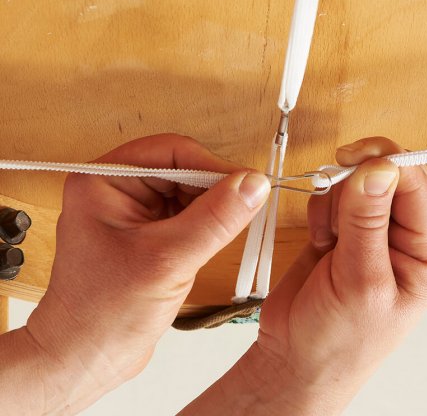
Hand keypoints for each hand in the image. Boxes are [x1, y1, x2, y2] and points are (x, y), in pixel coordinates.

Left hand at [25, 134, 269, 412]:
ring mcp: (135, 209)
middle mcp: (119, 187)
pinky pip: (189, 213)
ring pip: (190, 191)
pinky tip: (210, 246)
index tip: (249, 186)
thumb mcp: (168, 260)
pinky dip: (207, 226)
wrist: (86, 360)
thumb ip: (215, 219)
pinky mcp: (149, 231)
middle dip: (215, 190)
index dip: (213, 167)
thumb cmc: (105, 314)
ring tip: (221, 237)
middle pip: (183, 168)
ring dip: (213, 210)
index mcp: (106, 180)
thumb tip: (254, 183)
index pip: (172, 151)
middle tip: (243, 213)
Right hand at [251, 136, 426, 413]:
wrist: (297, 357)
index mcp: (425, 250)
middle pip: (385, 175)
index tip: (355, 158)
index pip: (416, 185)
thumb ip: (368, 220)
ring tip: (329, 240)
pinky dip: (319, 210)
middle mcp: (402, 236)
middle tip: (337, 210)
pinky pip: (330, 195)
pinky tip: (320, 241)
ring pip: (354, 181)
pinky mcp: (341, 229)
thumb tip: (379, 168)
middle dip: (355, 185)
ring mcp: (369, 230)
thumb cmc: (341, 340)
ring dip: (334, 201)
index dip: (387, 162)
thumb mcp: (360, 282)